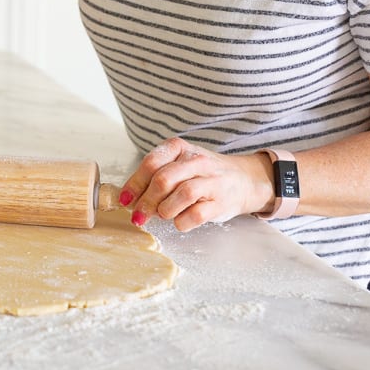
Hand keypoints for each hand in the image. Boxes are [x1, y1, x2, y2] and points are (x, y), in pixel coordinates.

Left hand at [119, 137, 273, 230]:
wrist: (244, 180)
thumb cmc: (203, 174)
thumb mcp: (178, 165)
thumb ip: (154, 177)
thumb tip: (129, 199)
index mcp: (180, 148)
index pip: (151, 163)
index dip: (134, 184)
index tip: (124, 200)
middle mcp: (196, 160)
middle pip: (163, 180)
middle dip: (146, 201)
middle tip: (138, 216)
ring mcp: (212, 180)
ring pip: (182, 194)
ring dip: (165, 210)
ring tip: (162, 215)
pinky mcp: (221, 202)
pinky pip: (196, 214)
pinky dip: (181, 221)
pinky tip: (179, 221)